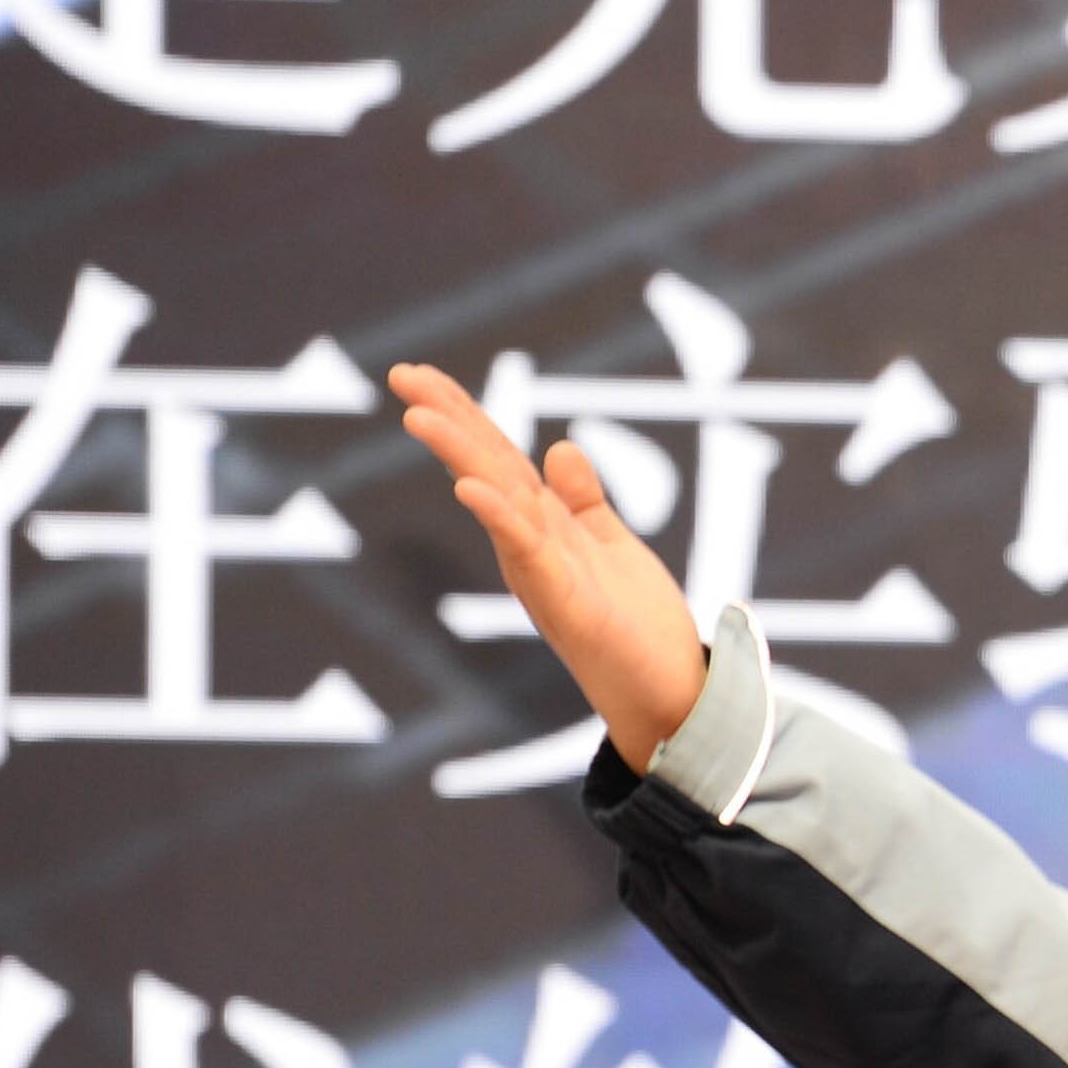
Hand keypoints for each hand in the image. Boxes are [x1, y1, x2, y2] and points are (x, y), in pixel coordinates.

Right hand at [386, 361, 706, 766]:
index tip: (422, 374)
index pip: (497, 457)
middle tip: (400, 372)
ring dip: (461, 456)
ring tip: (419, 414)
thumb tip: (559, 447)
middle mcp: (529, 545)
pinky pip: (527, 551)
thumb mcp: (608, 545)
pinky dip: (500, 518)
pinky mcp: (565, 602)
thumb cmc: (635, 625)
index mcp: (539, 527)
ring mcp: (541, 572)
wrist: (667, 694)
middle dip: (447, 418)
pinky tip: (470, 489)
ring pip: (497, 499)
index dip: (465, 412)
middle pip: (486, 468)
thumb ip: (582, 499)